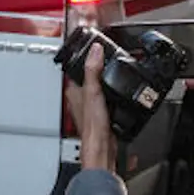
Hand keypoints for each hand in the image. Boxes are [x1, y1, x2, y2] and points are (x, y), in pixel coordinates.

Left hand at [65, 43, 117, 171]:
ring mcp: (91, 106)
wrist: (102, 148)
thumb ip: (93, 70)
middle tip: (107, 56)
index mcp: (74, 90)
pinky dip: (114, 93)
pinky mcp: (102, 114)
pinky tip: (120, 93)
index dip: (87, 57)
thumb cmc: (92, 125)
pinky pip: (108, 98)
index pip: (78, 67)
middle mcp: (80, 98)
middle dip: (98, 67)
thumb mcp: (93, 92)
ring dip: (107, 80)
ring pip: (99, 87)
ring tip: (114, 70)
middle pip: (90, 76)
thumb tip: (95, 50)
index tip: (95, 46)